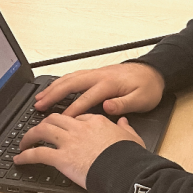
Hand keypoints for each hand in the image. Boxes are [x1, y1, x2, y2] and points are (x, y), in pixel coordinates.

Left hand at [14, 113, 144, 187]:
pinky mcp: (62, 158)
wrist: (124, 169)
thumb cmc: (129, 156)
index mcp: (96, 122)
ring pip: (42, 130)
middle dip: (44, 123)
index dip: (68, 122)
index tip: (64, 129)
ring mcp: (69, 142)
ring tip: (23, 143)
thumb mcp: (132, 137)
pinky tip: (19, 159)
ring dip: (29, 136)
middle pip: (55, 119)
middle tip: (39, 131)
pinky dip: (26, 155)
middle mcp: (79, 128)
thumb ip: (125, 128)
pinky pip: (38, 153)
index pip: (76, 117)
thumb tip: (123, 122)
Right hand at [34, 62, 164, 117]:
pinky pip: (74, 76)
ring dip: (53, 87)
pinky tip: (53, 89)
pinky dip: (61, 82)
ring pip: (69, 78)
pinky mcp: (96, 73)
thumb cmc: (148, 88)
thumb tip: (107, 106)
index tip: (61, 120)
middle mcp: (99, 76)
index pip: (87, 98)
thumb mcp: (142, 99)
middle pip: (71, 84)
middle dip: (53, 94)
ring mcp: (96, 73)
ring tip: (39, 98)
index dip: (73, 109)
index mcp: (109, 84)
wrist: (153, 72)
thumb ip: (124, 104)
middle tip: (38, 105)